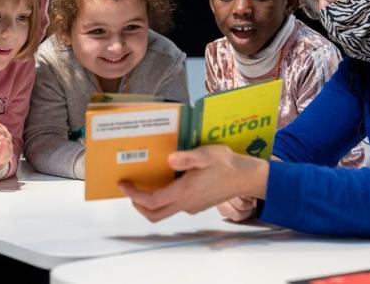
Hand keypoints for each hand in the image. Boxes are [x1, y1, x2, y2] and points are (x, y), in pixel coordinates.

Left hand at [120, 145, 267, 221]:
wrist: (246, 177)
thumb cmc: (227, 164)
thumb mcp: (206, 155)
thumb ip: (187, 157)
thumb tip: (169, 159)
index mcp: (184, 192)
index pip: (151, 201)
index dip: (134, 195)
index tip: (124, 185)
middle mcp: (186, 203)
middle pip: (154, 214)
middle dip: (138, 204)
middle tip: (130, 190)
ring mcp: (192, 206)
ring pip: (164, 212)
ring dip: (150, 203)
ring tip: (145, 186)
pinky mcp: (198, 204)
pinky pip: (176, 206)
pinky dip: (165, 199)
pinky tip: (168, 183)